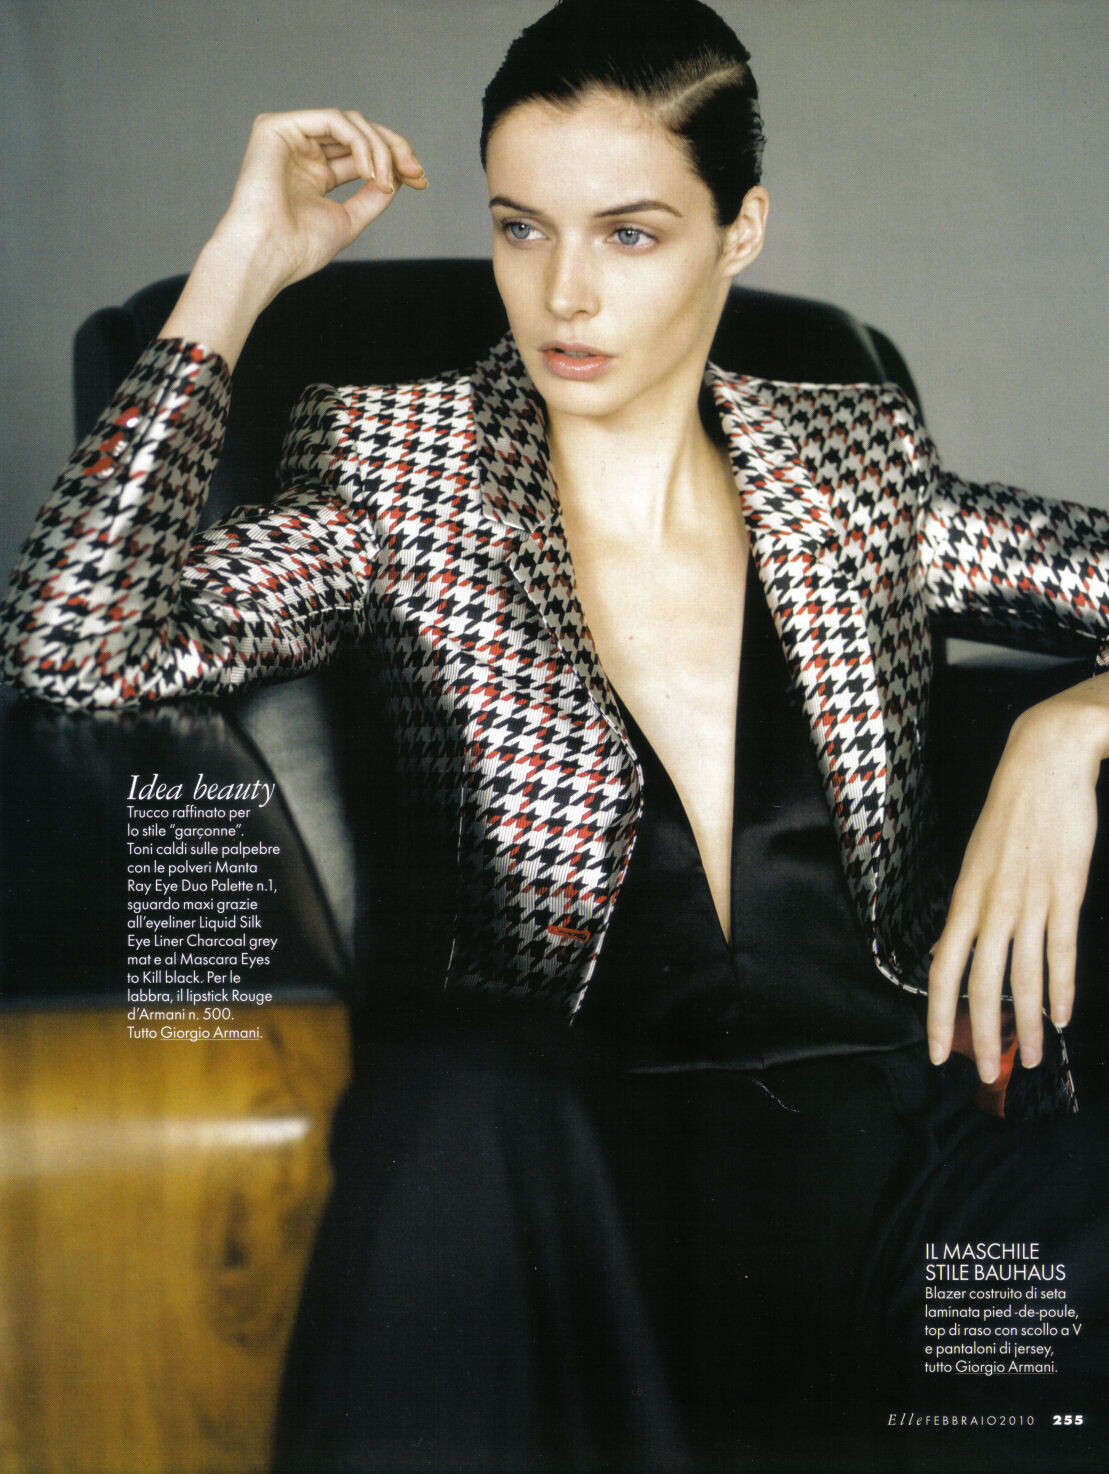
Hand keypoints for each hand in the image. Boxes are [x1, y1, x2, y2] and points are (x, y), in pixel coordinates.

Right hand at [213, 109, 426, 290]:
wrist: (266, 255)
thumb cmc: (298, 248)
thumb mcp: (349, 220)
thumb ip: (372, 196)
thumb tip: (397, 178)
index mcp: (316, 173)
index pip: (361, 153)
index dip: (395, 161)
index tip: (420, 180)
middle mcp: (302, 151)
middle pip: (360, 132)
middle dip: (394, 148)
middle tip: (415, 172)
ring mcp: (290, 137)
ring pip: (350, 122)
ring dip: (379, 148)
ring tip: (387, 179)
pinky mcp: (277, 127)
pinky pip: (332, 119)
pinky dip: (359, 141)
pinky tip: (368, 169)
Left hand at [927, 673, 1108, 1081]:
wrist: (1043, 760)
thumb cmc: (1011, 810)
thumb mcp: (977, 860)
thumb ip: (970, 908)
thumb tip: (951, 949)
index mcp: (964, 896)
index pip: (942, 969)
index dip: (938, 1015)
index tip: (938, 1053)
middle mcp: (991, 904)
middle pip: (979, 983)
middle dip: (982, 1034)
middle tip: (985, 1073)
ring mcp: (1028, 898)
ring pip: (1022, 976)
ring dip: (1028, 1024)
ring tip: (1033, 1059)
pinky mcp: (1064, 890)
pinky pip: (1060, 950)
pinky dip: (1061, 988)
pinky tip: (1062, 1018)